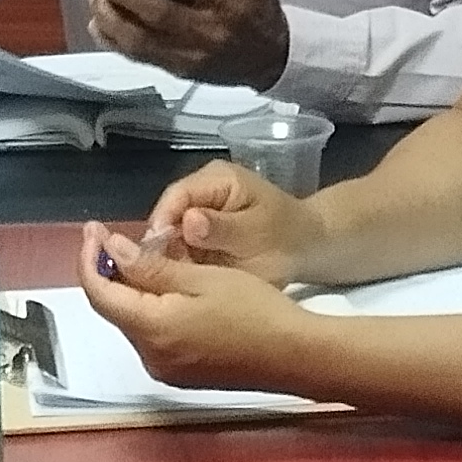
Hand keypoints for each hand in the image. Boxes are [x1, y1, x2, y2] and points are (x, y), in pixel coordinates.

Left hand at [78, 229, 315, 395]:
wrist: (297, 356)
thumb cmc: (254, 309)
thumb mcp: (203, 278)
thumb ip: (152, 266)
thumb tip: (111, 249)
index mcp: (152, 331)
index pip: (100, 294)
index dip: (90, 259)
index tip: (94, 228)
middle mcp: (150, 357)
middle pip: (115, 309)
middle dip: (111, 272)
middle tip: (115, 236)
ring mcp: (167, 370)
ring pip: (134, 322)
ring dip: (132, 290)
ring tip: (144, 256)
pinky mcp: (183, 374)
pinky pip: (154, 336)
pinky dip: (151, 309)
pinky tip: (168, 288)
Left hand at [86, 0, 288, 88]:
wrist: (269, 62)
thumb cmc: (260, 15)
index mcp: (229, 3)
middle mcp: (207, 31)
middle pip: (158, 13)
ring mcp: (189, 54)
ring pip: (141, 39)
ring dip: (112, 17)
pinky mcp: (177, 69)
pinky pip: (139, 56)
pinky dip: (113, 41)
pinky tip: (97, 23)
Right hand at [137, 156, 321, 287]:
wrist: (307, 246)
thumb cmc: (286, 238)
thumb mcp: (257, 234)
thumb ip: (222, 229)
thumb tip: (188, 222)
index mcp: (218, 178)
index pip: (176, 197)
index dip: (161, 226)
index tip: (153, 259)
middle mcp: (203, 186)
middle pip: (168, 214)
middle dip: (163, 246)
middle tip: (162, 278)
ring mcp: (200, 206)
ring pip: (171, 231)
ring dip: (170, 256)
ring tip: (171, 282)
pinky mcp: (201, 228)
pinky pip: (181, 243)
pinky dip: (181, 261)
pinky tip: (183, 279)